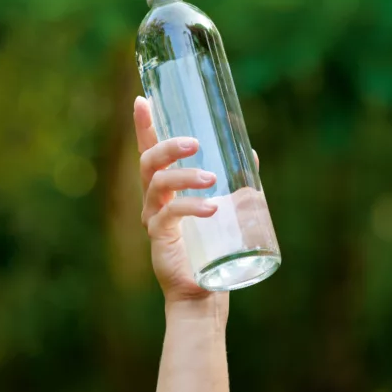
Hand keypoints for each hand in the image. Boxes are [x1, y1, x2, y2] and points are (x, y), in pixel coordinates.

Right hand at [133, 97, 227, 320]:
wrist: (204, 293)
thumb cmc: (212, 249)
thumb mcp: (227, 209)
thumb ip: (235, 183)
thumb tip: (250, 154)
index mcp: (165, 189)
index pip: (150, 151)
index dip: (144, 126)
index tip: (142, 98)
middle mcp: (154, 201)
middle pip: (149, 162)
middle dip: (168, 145)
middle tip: (195, 143)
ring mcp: (154, 219)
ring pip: (158, 185)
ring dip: (185, 176)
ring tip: (212, 180)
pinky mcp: (160, 239)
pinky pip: (170, 215)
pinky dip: (191, 207)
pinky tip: (211, 208)